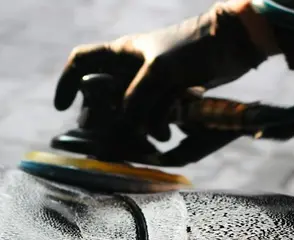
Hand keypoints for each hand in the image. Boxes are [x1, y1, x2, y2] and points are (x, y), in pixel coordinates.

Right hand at [54, 1, 276, 139]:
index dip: (67, 83)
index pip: (81, 62)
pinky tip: (165, 137)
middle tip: (106, 140)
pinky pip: (152, 118)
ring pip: (129, 113)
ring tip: (145, 142)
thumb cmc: (192, 48)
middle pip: (103, 98)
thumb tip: (129, 128)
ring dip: (134, 129)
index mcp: (121, 53)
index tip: (62, 107)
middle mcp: (131, 68)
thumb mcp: (159, 72)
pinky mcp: (169, 96)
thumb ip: (137, 100)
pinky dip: (155, 129)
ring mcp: (151, 84)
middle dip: (104, 121)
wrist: (232, 44)